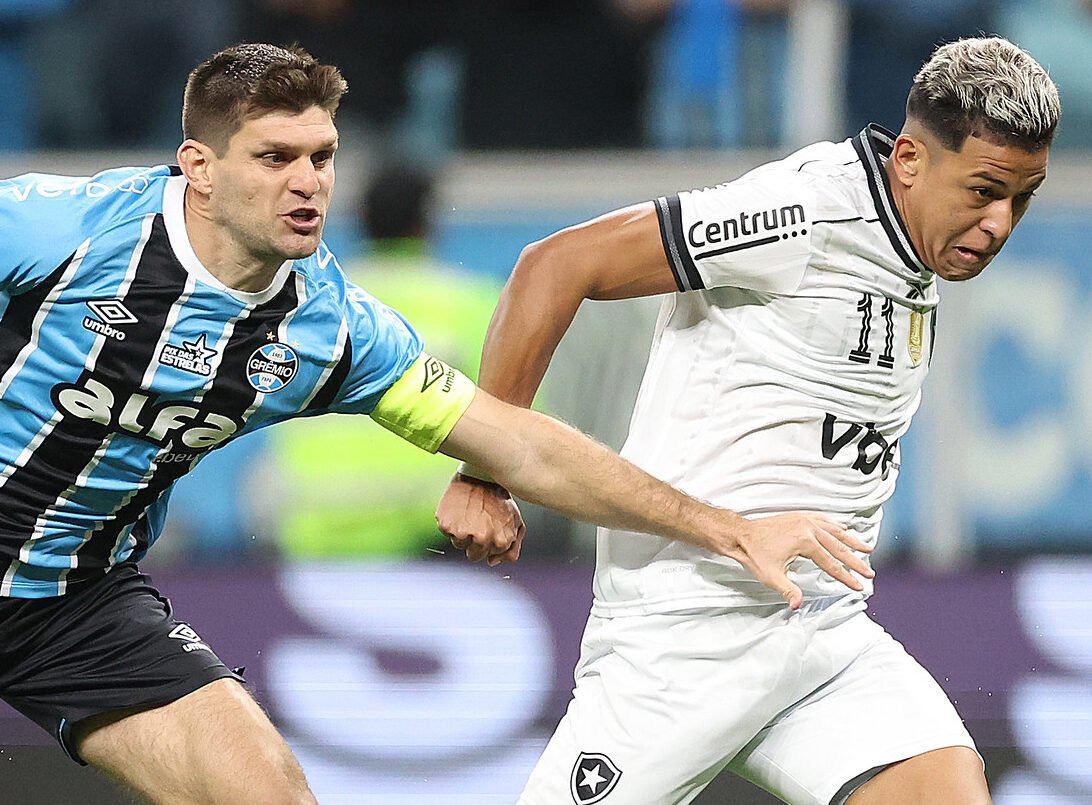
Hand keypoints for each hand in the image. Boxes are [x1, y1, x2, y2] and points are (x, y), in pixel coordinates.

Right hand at [436, 474, 524, 566]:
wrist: (480, 475)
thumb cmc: (499, 497)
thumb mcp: (515, 521)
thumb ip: (511, 547)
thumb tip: (493, 562)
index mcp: (501, 542)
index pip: (490, 557)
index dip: (489, 543)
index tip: (489, 527)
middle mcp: (482, 540)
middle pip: (473, 556)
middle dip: (475, 542)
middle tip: (478, 521)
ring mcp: (463, 533)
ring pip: (458, 544)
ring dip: (462, 532)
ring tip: (469, 513)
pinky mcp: (446, 525)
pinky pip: (446, 531)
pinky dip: (450, 521)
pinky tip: (459, 508)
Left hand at [714, 512, 874, 608]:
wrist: (741, 535)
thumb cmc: (754, 553)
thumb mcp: (771, 576)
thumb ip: (788, 590)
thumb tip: (798, 605)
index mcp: (804, 541)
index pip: (831, 564)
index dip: (846, 577)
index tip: (858, 586)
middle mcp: (808, 527)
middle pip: (838, 547)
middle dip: (855, 561)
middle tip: (869, 572)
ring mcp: (804, 519)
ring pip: (835, 530)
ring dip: (851, 540)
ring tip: (866, 548)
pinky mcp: (799, 516)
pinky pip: (824, 520)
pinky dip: (836, 526)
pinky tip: (843, 529)